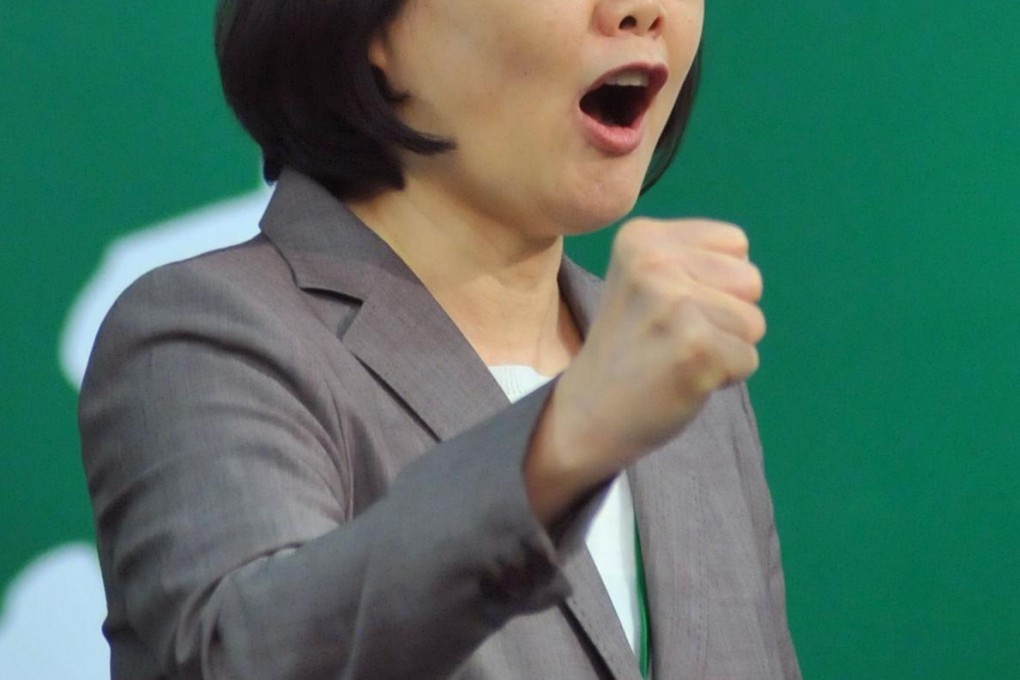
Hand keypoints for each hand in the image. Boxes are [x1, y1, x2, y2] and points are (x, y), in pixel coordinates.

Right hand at [527, 218, 764, 523]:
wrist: (586, 413)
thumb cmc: (629, 346)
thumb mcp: (644, 280)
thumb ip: (692, 260)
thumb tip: (750, 276)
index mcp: (641, 237)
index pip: (735, 243)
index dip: (717, 282)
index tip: (671, 308)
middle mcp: (654, 261)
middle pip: (750, 280)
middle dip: (727, 314)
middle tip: (676, 337)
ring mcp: (674, 305)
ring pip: (753, 322)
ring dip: (725, 347)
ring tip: (677, 357)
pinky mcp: (695, 348)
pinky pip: (748, 359)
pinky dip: (725, 378)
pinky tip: (682, 379)